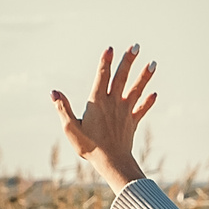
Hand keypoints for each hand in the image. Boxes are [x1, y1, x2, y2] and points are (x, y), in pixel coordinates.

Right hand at [53, 45, 156, 193]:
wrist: (112, 162)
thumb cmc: (89, 147)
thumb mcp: (70, 128)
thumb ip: (63, 108)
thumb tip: (54, 92)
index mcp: (97, 102)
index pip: (102, 76)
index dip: (105, 61)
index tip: (110, 48)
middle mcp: (113, 103)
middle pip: (122, 77)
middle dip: (128, 61)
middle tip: (136, 46)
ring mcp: (125, 112)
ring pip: (136, 90)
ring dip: (144, 76)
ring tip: (153, 63)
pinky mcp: (132, 122)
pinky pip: (141, 110)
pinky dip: (148, 102)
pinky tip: (154, 94)